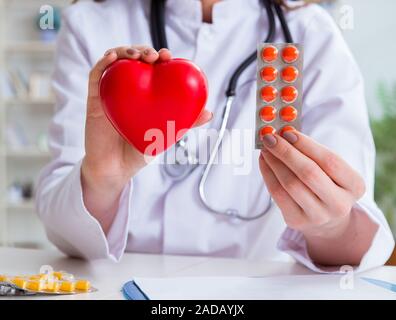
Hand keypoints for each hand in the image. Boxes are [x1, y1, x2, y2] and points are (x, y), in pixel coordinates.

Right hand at [82, 45, 211, 232]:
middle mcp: (128, 88)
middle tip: (154, 56)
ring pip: (115, 62)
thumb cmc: (140, 150)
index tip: (169, 56)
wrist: (116, 168)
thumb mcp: (167, 134)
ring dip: (125, 51)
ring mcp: (110, 91)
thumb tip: (209, 112)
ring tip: (137, 55)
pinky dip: (103, 63)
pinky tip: (113, 58)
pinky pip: (96, 76)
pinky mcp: (94, 98)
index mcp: (144, 93)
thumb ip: (186, 122)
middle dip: (144, 50)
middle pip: (134, 59)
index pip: (152, 67)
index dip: (160, 56)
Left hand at [258, 131, 365, 239]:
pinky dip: (268, 174)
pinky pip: (278, 194)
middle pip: (309, 173)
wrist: (326, 220)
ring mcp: (318, 215)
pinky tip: (264, 162)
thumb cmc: (327, 185)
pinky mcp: (297, 221)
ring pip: (290, 184)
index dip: (306, 145)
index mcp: (355, 185)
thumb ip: (313, 152)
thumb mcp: (331, 170)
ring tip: (265, 148)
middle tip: (270, 137)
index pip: (330, 161)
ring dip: (274, 162)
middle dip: (286, 152)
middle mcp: (339, 204)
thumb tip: (284, 134)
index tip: (288, 132)